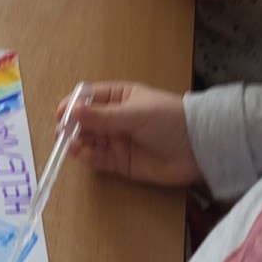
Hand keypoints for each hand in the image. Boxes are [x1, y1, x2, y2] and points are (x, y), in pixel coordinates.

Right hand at [57, 81, 200, 185]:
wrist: (199, 148)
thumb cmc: (169, 120)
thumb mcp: (134, 114)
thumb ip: (102, 116)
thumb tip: (72, 111)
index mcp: (120, 98)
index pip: (89, 98)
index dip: (73, 104)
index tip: (61, 113)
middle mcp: (116, 119)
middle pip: (85, 122)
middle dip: (72, 127)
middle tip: (62, 134)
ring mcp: (118, 141)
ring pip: (89, 141)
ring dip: (77, 143)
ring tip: (72, 145)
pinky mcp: (121, 163)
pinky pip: (99, 160)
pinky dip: (88, 158)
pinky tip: (82, 154)